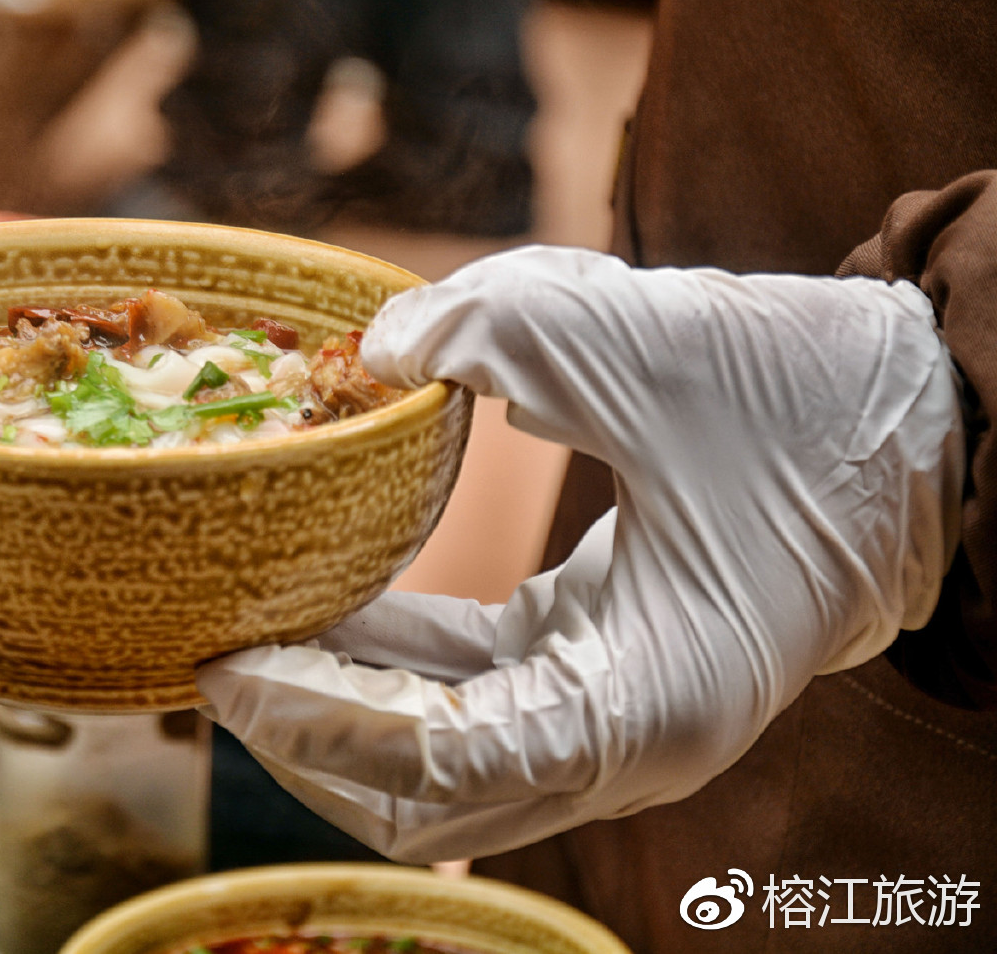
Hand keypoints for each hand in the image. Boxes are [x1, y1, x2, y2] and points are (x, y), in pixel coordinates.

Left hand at [197, 246, 962, 861]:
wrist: (916, 416)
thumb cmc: (799, 394)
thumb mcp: (641, 339)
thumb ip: (493, 329)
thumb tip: (370, 348)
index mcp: (645, 707)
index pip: (439, 764)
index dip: (316, 724)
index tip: (224, 669)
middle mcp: (629, 744)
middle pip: (425, 798)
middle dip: (309, 738)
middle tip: (211, 660)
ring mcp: (617, 715)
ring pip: (443, 759)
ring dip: (343, 706)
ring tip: (246, 632)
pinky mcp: (604, 670)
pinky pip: (473, 695)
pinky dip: (393, 662)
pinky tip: (327, 591)